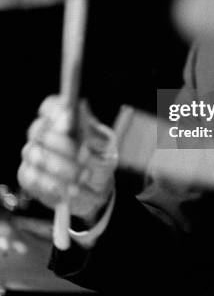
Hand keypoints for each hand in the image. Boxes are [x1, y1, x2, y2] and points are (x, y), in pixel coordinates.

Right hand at [18, 95, 117, 226]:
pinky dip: (54, 185)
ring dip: (63, 168)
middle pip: (39, 130)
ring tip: (84, 177)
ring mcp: (33, 153)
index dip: (58, 111)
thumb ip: (91, 129)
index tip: (71, 119)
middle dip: (64, 145)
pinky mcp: (27, 176)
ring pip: (36, 155)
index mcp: (64, 118)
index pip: (51, 106)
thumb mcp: (105, 145)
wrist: (96, 190)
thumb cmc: (99, 160)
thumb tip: (81, 106)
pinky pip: (32, 178)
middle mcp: (44, 132)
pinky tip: (70, 189)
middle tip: (84, 157)